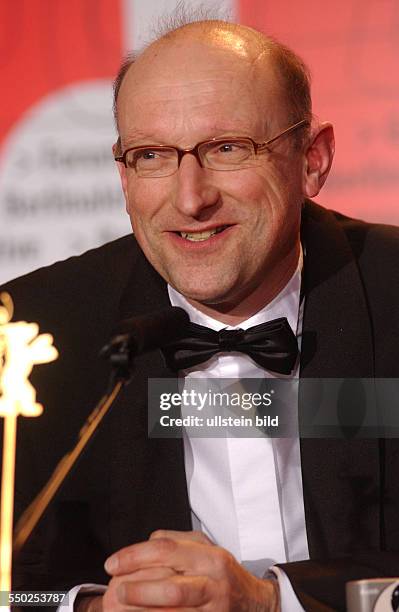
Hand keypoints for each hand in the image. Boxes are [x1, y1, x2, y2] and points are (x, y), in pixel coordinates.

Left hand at [100, 530, 279, 610]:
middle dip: (139, 591)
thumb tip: (143, 545)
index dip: (135, 556)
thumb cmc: (223, 573)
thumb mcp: (205, 546)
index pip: (167, 550)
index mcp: (210, 557)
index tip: (112, 564)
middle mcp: (214, 583)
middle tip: (115, 590)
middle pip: (172, 588)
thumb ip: (175, 540)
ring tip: (121, 609)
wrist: (256, 605)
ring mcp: (213, 610)